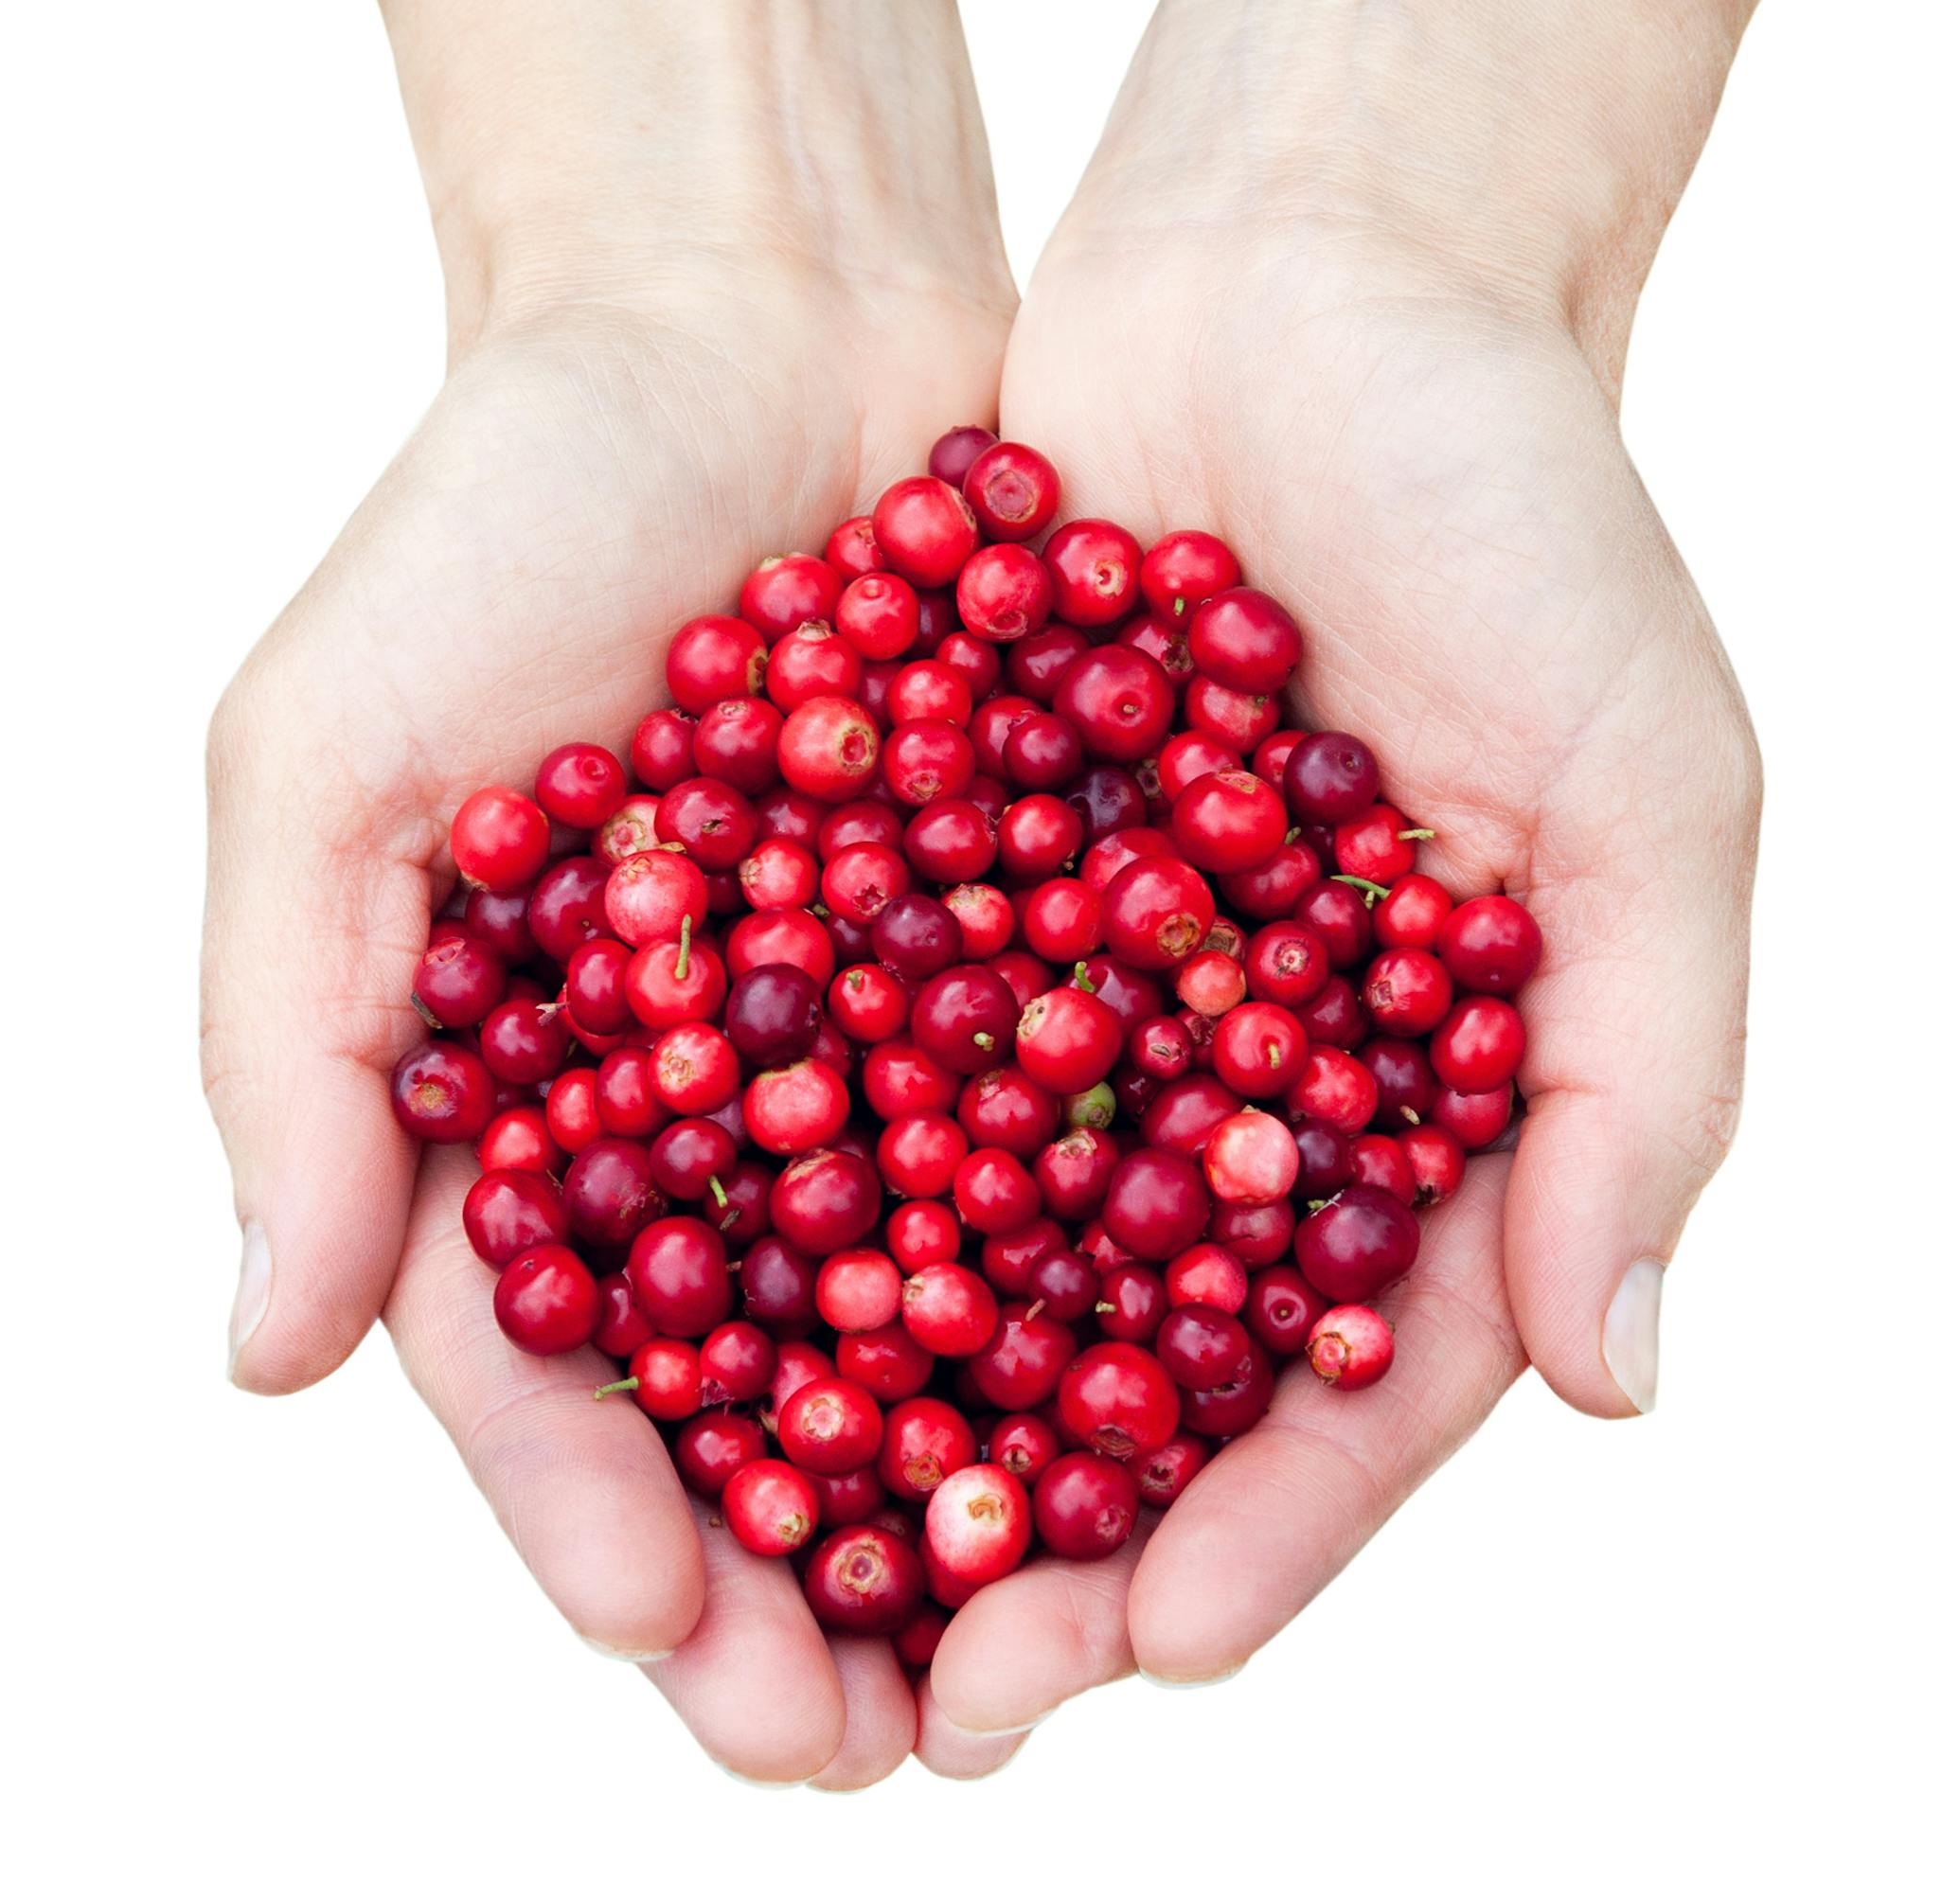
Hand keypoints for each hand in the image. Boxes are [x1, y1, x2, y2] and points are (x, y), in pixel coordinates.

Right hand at [204, 0, 1024, 1785]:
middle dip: (821, 1562)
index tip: (690, 1655)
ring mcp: (889, 1029)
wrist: (749, 325)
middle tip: (899, 1735)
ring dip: (998, 1465)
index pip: (547, 1369)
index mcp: (523, 1101)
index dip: (608, 1521)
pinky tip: (1199, 1375)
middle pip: (767, 1380)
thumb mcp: (331, 762)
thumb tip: (258, 1355)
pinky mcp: (1043, 941)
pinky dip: (1134, 1248)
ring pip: (949, 1296)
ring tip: (1073, 1628)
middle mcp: (718, 1099)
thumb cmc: (496, 521)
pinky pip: (1099, 1123)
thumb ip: (291, 1052)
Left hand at [923, 0, 1759, 1732]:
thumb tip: (1623, 1377)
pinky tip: (667, 1292)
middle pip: (1120, 1350)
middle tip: (916, 1704)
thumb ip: (1639, 1084)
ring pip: (949, 1239)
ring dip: (857, 1404)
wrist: (1306, 281)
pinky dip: (758, 1162)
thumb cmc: (1523, 512)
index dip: (1262, 1522)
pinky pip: (829, 1045)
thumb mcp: (1647, 789)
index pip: (1342, 1369)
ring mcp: (1055, 982)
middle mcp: (1212, 1070)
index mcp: (1402, 1098)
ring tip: (750, 1564)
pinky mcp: (913, 873)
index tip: (1142, 1647)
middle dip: (1028, 1524)